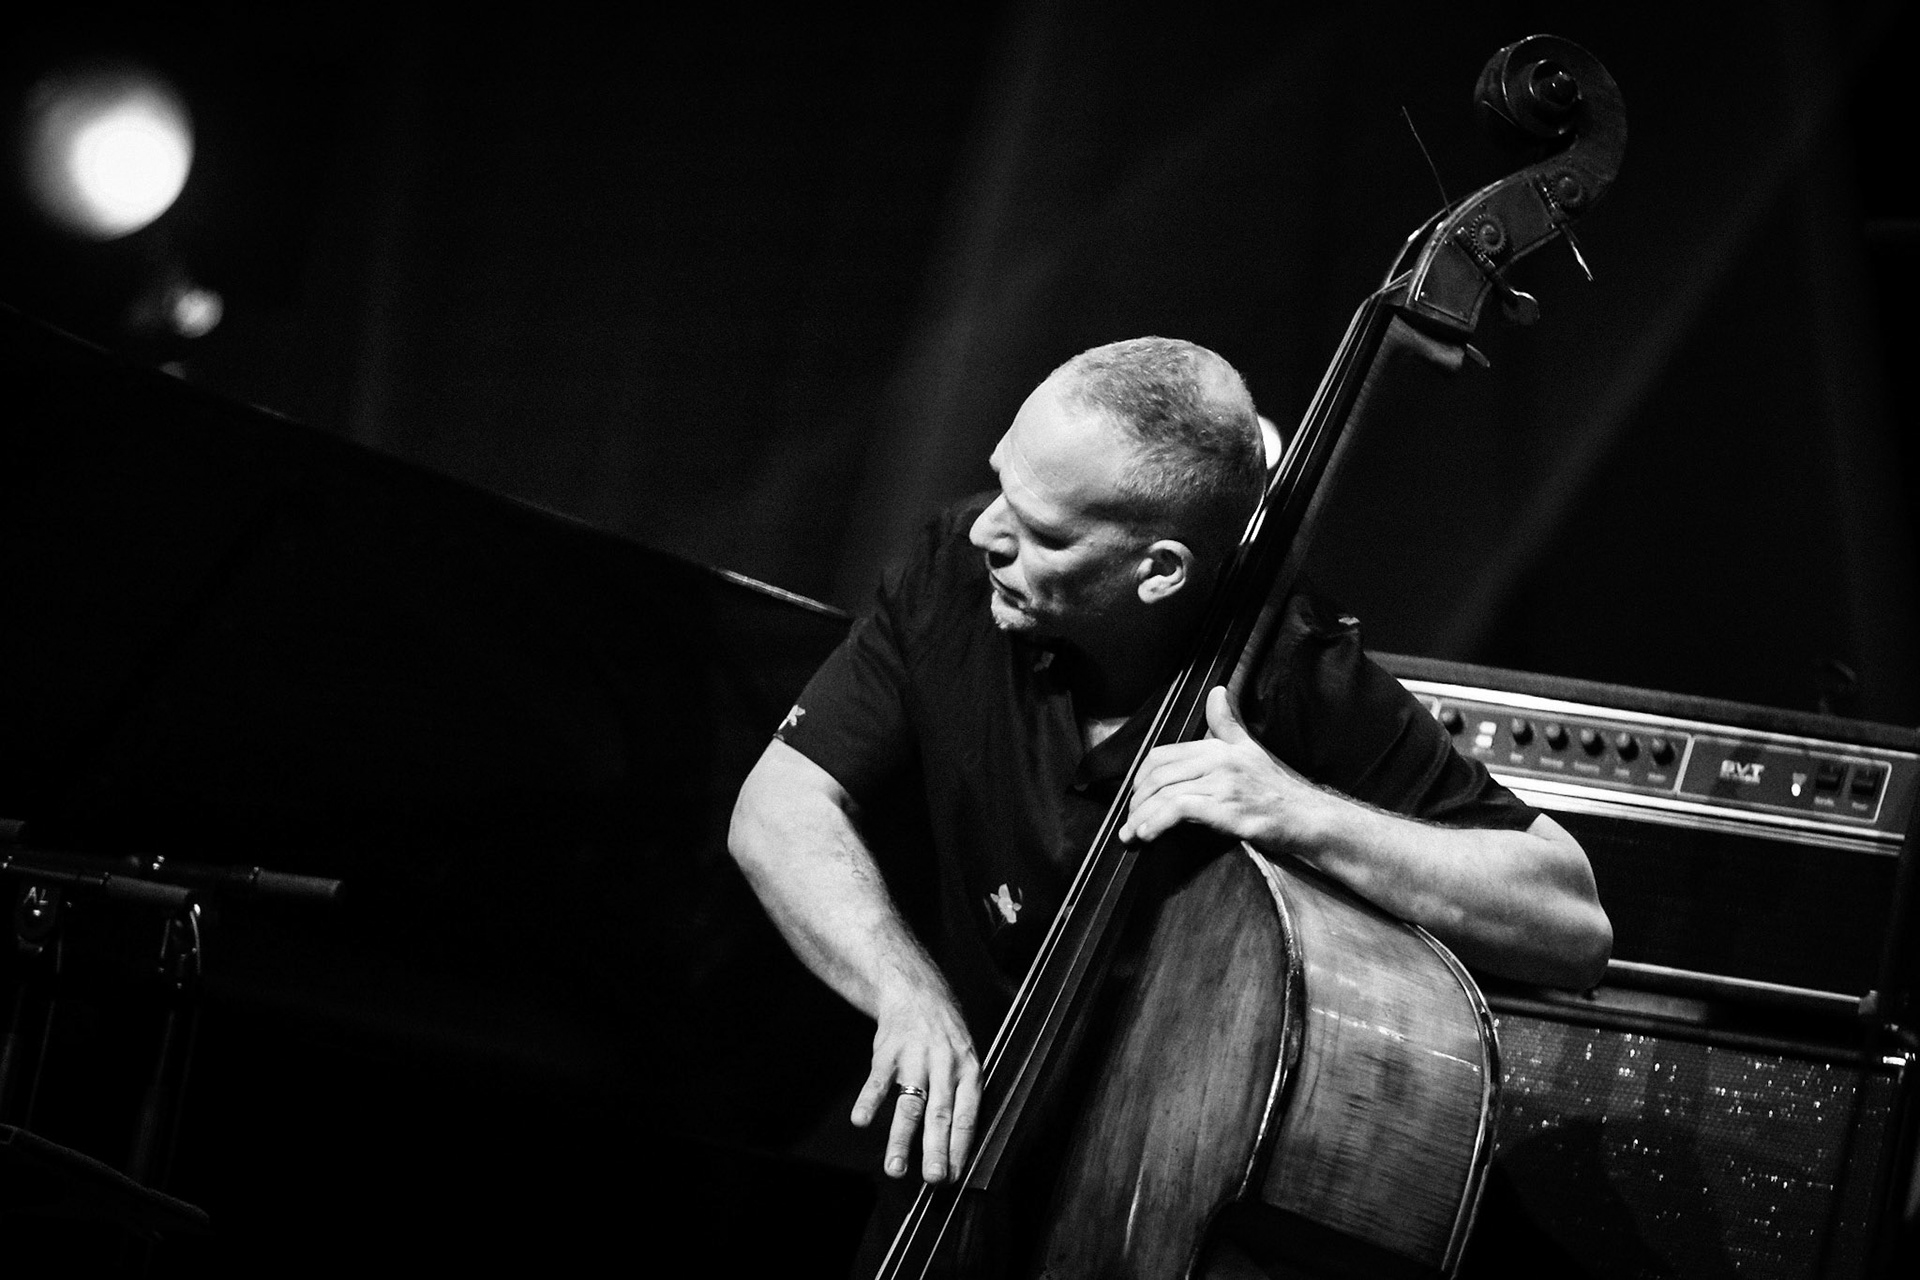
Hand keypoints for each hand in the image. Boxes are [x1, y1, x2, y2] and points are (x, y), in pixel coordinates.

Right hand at [850, 974, 981, 1182]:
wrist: (917, 992)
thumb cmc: (945, 1037)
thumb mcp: (965, 1060)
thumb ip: (961, 1100)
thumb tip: (956, 1151)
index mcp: (968, 1072)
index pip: (967, 1116)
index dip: (960, 1148)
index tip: (954, 1177)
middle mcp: (944, 1066)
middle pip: (940, 1114)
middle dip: (936, 1149)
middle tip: (934, 1179)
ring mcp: (915, 1059)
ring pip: (909, 1103)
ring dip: (901, 1138)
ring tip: (895, 1168)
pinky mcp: (888, 1052)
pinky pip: (878, 1080)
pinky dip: (869, 1101)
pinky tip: (861, 1121)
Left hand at [1119, 686, 1326, 848]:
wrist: (1307, 818)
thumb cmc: (1276, 789)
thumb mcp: (1249, 749)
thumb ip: (1227, 724)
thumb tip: (1217, 692)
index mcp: (1218, 747)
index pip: (1163, 755)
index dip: (1140, 776)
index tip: (1134, 796)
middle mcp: (1219, 761)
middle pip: (1159, 775)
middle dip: (1136, 799)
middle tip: (1128, 819)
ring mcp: (1224, 785)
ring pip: (1166, 794)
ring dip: (1140, 816)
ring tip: (1129, 834)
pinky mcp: (1229, 810)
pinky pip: (1181, 810)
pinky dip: (1157, 822)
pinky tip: (1147, 834)